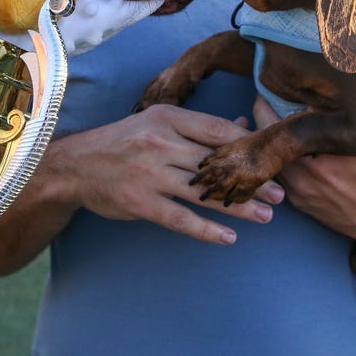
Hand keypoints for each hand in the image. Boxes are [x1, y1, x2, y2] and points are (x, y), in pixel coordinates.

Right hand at [55, 104, 285, 244]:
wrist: (75, 165)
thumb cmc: (123, 142)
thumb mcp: (158, 123)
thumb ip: (199, 127)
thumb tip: (242, 125)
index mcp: (168, 117)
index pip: (219, 130)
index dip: (250, 144)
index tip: (273, 157)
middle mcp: (161, 143)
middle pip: (218, 162)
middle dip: (252, 178)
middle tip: (280, 192)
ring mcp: (150, 173)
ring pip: (205, 192)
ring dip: (239, 206)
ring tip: (266, 216)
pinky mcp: (140, 202)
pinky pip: (180, 219)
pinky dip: (207, 230)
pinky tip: (229, 237)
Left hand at [252, 96, 355, 252]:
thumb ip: (341, 123)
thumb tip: (311, 99)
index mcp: (316, 164)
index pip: (273, 126)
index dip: (266, 103)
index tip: (270, 88)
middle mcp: (301, 182)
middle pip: (265, 143)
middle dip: (266, 120)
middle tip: (272, 100)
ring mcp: (299, 196)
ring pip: (272, 160)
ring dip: (275, 141)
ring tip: (285, 120)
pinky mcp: (302, 205)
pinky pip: (281, 175)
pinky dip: (283, 158)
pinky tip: (298, 146)